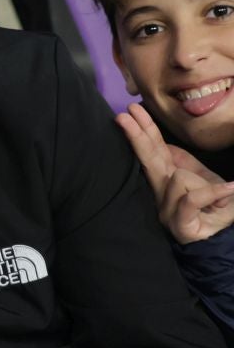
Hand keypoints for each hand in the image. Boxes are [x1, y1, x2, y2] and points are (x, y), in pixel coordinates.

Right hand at [117, 104, 233, 243]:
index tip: (131, 111)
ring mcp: (166, 209)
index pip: (152, 150)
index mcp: (166, 177)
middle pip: (148, 159)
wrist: (222, 236)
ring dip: (207, 186)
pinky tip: (230, 188)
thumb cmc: (212, 206)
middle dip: (137, 136)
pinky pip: (193, 198)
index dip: (143, 130)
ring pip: (179, 179)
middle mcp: (160, 192)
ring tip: (221, 196)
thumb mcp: (202, 177)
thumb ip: (183, 161)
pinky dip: (214, 193)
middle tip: (124, 115)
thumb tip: (164, 144)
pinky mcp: (179, 223)